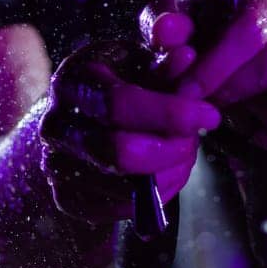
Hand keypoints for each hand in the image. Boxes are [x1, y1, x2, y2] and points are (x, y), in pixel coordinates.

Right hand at [37, 39, 220, 225]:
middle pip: (120, 152)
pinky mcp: (67, 198)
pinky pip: (120, 209)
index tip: (210, 116)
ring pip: (124, 187)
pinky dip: (155, 196)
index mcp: (73, 81)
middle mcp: (56, 125)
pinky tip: (168, 173)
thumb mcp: (138, 61)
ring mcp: (57, 166)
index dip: (171, 113)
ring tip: (185, 154)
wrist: (77, 116)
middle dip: (171, 150)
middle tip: (194, 141)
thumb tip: (186, 58)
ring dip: (169, 174)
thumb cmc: (117, 81)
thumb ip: (163, 63)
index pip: (120, 104)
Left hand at [140, 0, 266, 159]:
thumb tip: (167, 32)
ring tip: (244, 114)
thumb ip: (163, 25)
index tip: (186, 95)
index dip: (215, 67)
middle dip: (237, 93)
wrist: (253, 73)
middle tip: (211, 108)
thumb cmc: (212, 43)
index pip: (249, 29)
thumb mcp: (180, 31)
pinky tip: (265, 131)